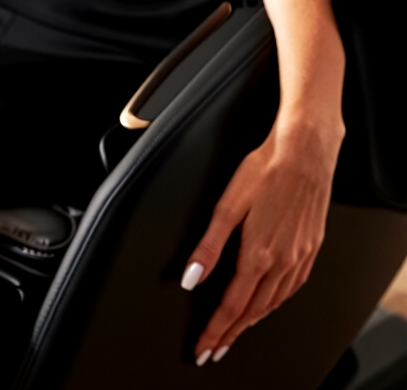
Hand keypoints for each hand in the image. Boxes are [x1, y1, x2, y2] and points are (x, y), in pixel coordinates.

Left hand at [180, 115, 341, 365]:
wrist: (306, 152)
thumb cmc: (265, 171)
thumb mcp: (227, 207)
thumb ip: (207, 247)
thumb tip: (190, 277)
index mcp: (259, 253)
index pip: (232, 305)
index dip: (216, 330)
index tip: (203, 347)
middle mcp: (283, 260)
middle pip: (253, 311)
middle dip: (231, 333)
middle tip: (214, 350)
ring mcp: (300, 255)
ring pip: (274, 302)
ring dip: (253, 322)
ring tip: (236, 334)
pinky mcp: (311, 247)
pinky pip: (293, 288)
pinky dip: (276, 303)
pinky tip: (270, 304)